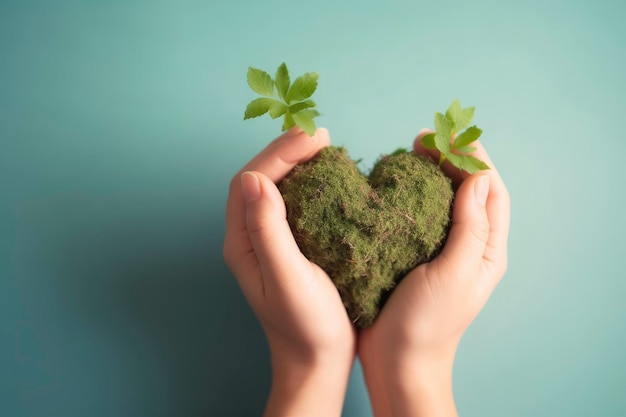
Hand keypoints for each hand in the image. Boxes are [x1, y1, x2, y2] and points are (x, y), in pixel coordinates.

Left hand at [223, 128, 356, 416]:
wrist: (319, 362)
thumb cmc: (306, 327)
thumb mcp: (288, 278)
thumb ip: (268, 230)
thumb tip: (257, 177)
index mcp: (242, 243)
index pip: (250, 182)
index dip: (277, 154)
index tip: (311, 138)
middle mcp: (251, 237)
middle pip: (261, 179)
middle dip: (286, 151)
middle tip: (320, 135)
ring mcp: (271, 241)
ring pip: (278, 188)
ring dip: (298, 163)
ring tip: (325, 147)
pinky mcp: (293, 246)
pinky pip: (296, 203)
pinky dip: (311, 183)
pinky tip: (330, 178)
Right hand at [358, 130, 510, 416]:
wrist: (396, 361)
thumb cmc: (429, 323)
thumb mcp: (455, 274)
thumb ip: (470, 228)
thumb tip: (479, 178)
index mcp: (487, 251)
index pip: (491, 192)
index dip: (475, 159)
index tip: (450, 135)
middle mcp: (467, 246)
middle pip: (467, 190)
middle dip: (451, 159)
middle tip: (424, 137)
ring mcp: (439, 250)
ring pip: (441, 199)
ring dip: (430, 172)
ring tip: (409, 152)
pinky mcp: (412, 254)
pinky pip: (416, 215)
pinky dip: (408, 194)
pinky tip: (392, 183)